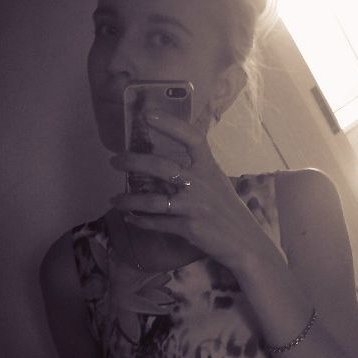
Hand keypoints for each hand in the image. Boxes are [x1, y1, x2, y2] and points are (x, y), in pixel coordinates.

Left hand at [108, 110, 281, 275]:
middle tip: (114, 161)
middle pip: (161, 167)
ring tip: (114, 200)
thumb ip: (197, 167)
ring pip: (153, 201)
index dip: (170, 124)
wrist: (244, 242)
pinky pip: (158, 223)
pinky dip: (141, 222)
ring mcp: (194, 206)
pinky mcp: (189, 228)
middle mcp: (201, 183)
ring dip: (129, 200)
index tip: (147, 115)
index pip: (191, 137)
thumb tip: (173, 152)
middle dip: (133, 162)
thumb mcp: (216, 181)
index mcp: (208, 167)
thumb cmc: (227, 209)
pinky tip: (130, 219)